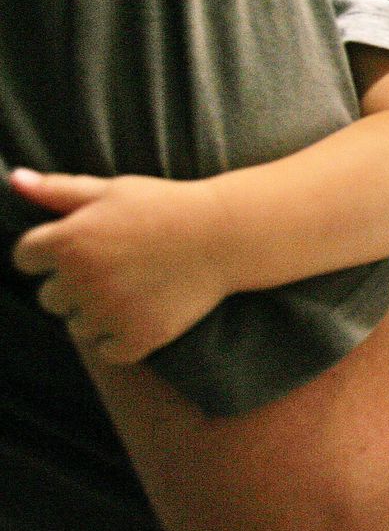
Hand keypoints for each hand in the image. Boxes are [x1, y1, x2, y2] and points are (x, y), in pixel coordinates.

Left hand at [9, 169, 231, 362]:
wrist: (226, 234)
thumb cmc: (166, 205)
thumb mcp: (113, 189)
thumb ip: (58, 190)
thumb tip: (14, 180)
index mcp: (68, 241)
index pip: (25, 259)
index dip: (50, 252)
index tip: (84, 246)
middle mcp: (81, 280)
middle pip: (50, 297)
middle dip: (73, 284)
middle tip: (114, 267)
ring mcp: (108, 312)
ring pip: (76, 325)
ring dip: (95, 313)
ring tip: (132, 289)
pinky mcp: (136, 337)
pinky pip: (107, 350)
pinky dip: (120, 338)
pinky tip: (142, 311)